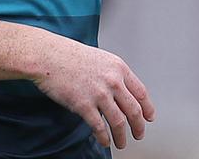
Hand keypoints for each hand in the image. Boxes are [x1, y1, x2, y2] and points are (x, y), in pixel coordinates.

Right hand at [32, 38, 155, 148]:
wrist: (49, 56)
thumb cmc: (70, 56)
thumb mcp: (101, 59)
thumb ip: (113, 75)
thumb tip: (121, 92)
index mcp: (119, 68)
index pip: (141, 93)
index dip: (147, 108)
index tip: (149, 117)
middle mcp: (113, 81)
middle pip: (134, 110)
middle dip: (138, 126)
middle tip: (138, 134)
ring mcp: (99, 94)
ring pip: (119, 122)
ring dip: (122, 136)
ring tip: (121, 143)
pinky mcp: (84, 105)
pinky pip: (99, 127)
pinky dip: (104, 137)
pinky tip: (105, 141)